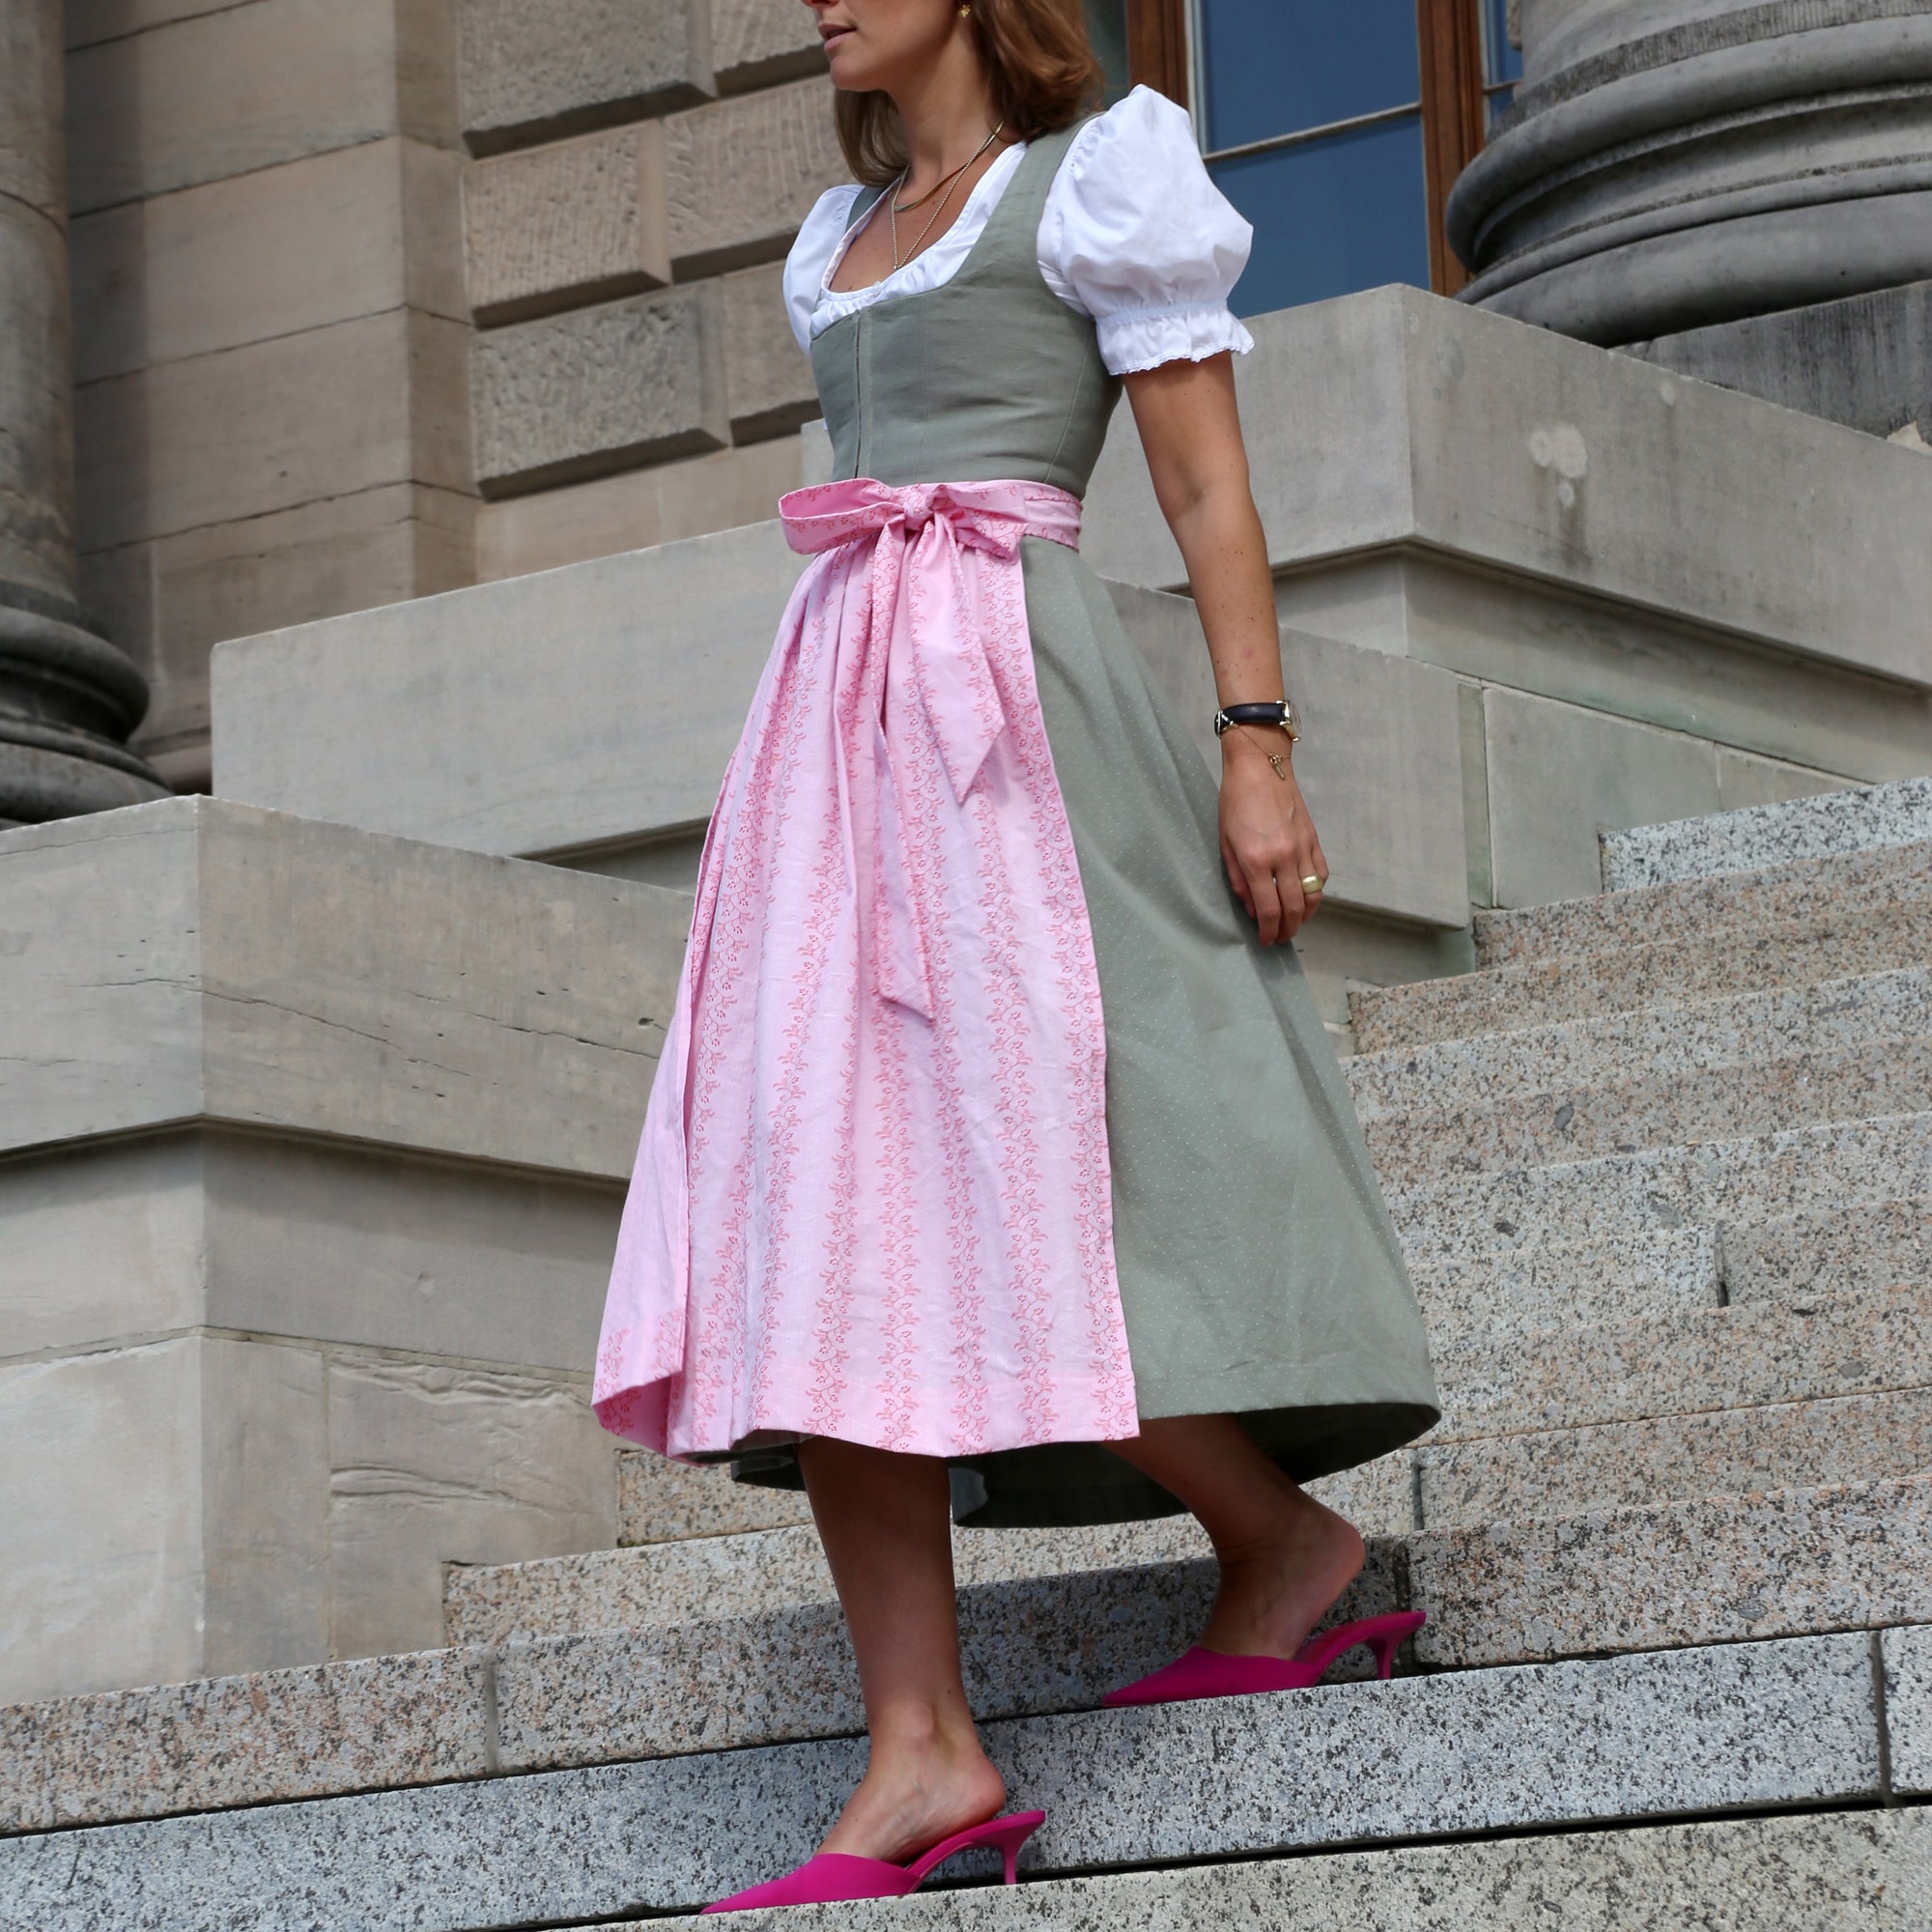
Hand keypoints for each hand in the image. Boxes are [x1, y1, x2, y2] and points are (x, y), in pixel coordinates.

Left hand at [1218, 728, 1328, 945]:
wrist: (1260, 767)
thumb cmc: (1235, 802)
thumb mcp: (1225, 843)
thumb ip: (1238, 881)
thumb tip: (1253, 909)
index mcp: (1256, 859)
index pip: (1268, 909)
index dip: (1268, 931)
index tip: (1265, 940)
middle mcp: (1283, 856)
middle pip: (1293, 908)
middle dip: (1287, 929)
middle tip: (1280, 938)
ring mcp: (1302, 847)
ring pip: (1313, 895)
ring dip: (1305, 916)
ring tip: (1294, 923)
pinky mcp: (1313, 839)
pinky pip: (1322, 874)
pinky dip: (1317, 891)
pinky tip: (1306, 897)